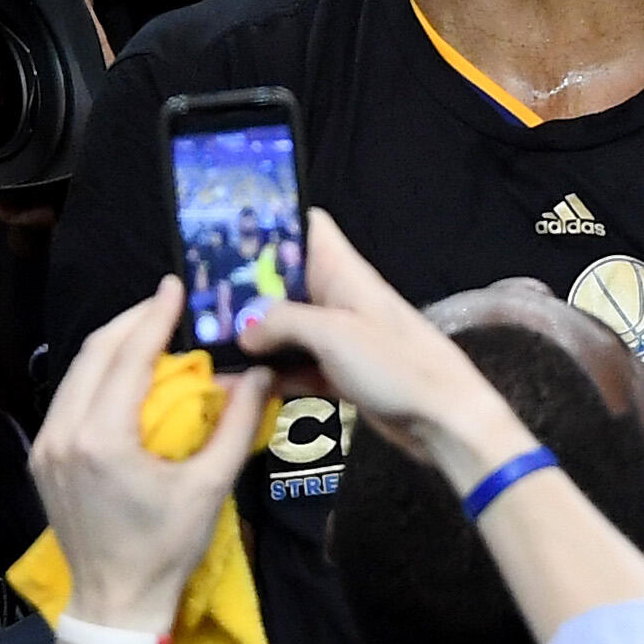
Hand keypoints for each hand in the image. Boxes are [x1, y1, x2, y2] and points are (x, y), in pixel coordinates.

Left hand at [29, 279, 270, 628]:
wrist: (115, 602)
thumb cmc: (166, 548)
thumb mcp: (210, 486)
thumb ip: (236, 425)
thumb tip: (260, 374)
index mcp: (102, 439)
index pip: (129, 357)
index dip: (154, 316)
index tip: (175, 286)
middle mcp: (64, 433)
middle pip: (95, 354)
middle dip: (131, 321)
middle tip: (166, 301)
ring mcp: (47, 445)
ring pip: (76, 373)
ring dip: (112, 345)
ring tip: (149, 329)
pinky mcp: (43, 457)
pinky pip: (69, 397)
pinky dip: (97, 374)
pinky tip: (124, 371)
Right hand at [237, 211, 536, 487]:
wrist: (443, 419)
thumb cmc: (399, 366)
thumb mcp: (333, 334)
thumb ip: (283, 322)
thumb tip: (245, 330)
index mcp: (343, 274)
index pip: (308, 228)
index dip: (273, 224)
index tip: (228, 232)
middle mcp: (339, 299)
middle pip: (286, 282)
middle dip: (247, 290)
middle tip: (200, 301)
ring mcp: (339, 338)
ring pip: (286, 328)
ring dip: (254, 339)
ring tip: (209, 346)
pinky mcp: (340, 373)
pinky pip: (297, 367)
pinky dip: (272, 375)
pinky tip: (242, 386)